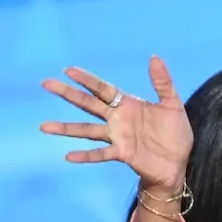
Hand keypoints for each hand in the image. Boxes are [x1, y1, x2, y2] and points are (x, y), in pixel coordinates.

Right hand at [39, 55, 192, 190]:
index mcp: (128, 105)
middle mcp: (117, 120)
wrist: (177, 164)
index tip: (68, 70)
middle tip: (46, 83)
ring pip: (87, 130)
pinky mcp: (122, 154)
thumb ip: (162, 83)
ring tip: (44, 127)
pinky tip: (68, 156)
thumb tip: (154, 57)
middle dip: (68, 94)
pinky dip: (85, 156)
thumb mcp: (172, 105)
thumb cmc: (174, 135)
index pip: (103, 89)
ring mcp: (117, 137)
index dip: (86, 80)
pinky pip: (100, 154)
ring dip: (66, 128)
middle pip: (88, 104)